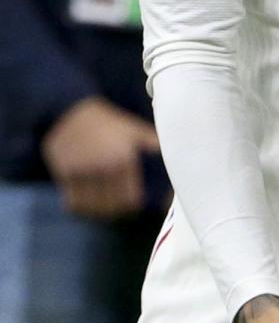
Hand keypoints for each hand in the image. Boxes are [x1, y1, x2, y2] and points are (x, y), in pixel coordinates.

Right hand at [41, 96, 158, 219]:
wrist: (69, 111)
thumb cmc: (106, 122)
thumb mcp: (132, 128)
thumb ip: (150, 143)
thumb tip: (170, 153)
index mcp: (124, 159)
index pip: (130, 198)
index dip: (133, 205)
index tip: (133, 206)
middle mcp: (104, 167)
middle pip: (111, 206)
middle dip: (116, 210)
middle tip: (118, 209)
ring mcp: (83, 172)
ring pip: (91, 207)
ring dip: (97, 211)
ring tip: (102, 208)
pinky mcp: (64, 174)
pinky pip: (72, 202)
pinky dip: (79, 207)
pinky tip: (85, 205)